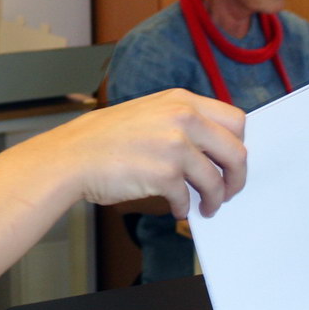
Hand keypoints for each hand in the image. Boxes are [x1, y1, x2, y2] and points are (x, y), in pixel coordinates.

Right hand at [39, 89, 246, 218]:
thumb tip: (211, 148)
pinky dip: (185, 208)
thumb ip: (181, 121)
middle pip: (236, 150)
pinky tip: (178, 209)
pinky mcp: (164, 174)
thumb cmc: (103, 139)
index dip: (237, 143)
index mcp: (181, 100)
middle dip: (237, 175)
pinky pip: (188, 197)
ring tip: (207, 207)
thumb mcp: (148, 112)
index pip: (235, 119)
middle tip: (230, 188)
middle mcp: (183, 118)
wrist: (71, 157)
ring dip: (214, 199)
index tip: (230, 160)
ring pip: (216, 180)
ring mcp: (174, 146)